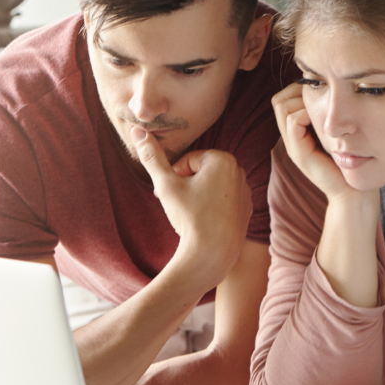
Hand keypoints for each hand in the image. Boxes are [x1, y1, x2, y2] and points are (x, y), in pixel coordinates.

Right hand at [132, 128, 251, 288]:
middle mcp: (239, 171)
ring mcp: (246, 191)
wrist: (211, 255)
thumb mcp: (166, 185)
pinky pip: (223, 202)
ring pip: (212, 187)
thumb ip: (151, 156)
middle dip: (186, 185)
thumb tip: (137, 129)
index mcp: (223, 159)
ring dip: (198, 196)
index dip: (175, 177)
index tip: (170, 194)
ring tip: (192, 215)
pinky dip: (212, 208)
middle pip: (202, 172)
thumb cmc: (189, 217)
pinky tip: (205, 223)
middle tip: (178, 205)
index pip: (189, 160)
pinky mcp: (247, 209)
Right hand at [272, 83, 355, 201]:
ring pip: (282, 107)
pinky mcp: (299, 154)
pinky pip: (293, 122)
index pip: (283, 99)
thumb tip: (332, 93)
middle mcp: (291, 138)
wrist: (353, 193)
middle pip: (279, 100)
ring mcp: (293, 146)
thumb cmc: (351, 162)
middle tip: (320, 98)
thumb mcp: (338, 133)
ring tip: (322, 110)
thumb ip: (330, 117)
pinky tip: (323, 121)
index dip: (297, 89)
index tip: (320, 93)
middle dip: (297, 91)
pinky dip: (305, 113)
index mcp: (299, 133)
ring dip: (302, 101)